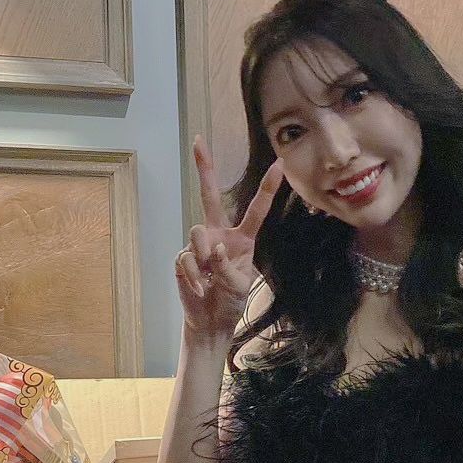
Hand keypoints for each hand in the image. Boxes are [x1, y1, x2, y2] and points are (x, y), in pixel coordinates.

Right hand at [174, 137, 282, 336]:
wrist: (210, 321)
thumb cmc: (231, 300)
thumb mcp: (240, 286)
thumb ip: (229, 267)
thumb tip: (214, 249)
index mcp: (241, 238)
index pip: (256, 210)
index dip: (267, 188)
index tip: (279, 164)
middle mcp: (219, 234)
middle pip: (208, 196)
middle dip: (203, 168)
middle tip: (198, 141)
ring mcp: (199, 244)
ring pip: (198, 232)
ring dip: (207, 257)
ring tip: (211, 278)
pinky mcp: (183, 257)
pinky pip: (187, 258)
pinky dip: (195, 277)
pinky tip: (200, 288)